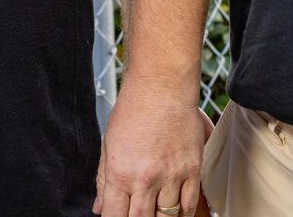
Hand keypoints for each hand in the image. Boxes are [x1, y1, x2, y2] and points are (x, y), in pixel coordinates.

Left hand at [94, 75, 208, 216]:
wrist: (162, 88)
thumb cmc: (132, 110)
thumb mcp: (108, 144)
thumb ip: (103, 179)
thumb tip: (100, 207)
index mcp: (120, 172)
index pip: (115, 216)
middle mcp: (145, 179)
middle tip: (136, 215)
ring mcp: (171, 176)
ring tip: (154, 213)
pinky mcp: (192, 170)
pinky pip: (189, 205)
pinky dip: (182, 214)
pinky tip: (175, 213)